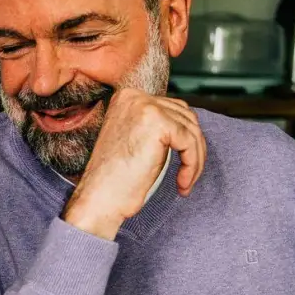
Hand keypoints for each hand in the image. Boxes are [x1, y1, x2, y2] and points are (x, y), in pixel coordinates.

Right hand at [62, 87, 207, 240]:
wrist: (101, 198)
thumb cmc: (115, 179)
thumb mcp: (137, 142)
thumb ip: (156, 127)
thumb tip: (187, 126)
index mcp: (127, 98)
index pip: (171, 108)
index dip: (183, 137)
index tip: (184, 163)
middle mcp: (135, 97)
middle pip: (185, 117)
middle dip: (193, 148)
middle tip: (188, 175)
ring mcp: (146, 107)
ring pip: (191, 130)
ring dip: (194, 160)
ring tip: (185, 182)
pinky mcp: (158, 123)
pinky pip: (190, 142)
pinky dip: (192, 165)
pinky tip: (182, 183)